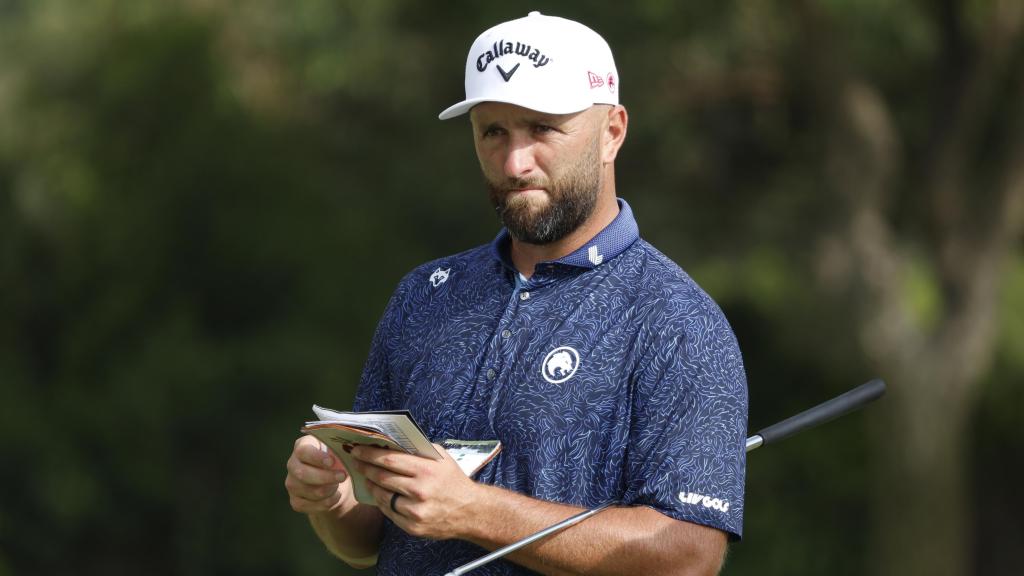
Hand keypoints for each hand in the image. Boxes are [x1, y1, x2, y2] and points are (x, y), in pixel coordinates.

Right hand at [285, 435, 354, 515]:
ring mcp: (292, 484)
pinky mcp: (295, 501)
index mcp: (302, 446)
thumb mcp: (339, 452)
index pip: (303, 451)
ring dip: (328, 490)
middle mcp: (293, 464)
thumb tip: (348, 452)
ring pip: (308, 490)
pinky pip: (309, 505)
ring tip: (339, 485)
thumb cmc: (338, 461)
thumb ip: (339, 451)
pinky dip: (326, 502)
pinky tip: (336, 496)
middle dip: (325, 477)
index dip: (317, 457)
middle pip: (302, 473)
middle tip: (342, 476)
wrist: (336, 482)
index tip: (332, 462)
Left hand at [350, 443, 481, 539]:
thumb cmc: (454, 480)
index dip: (369, 454)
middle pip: (382, 477)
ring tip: (366, 478)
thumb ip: (418, 450)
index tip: (358, 449)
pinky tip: (379, 494)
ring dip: (370, 485)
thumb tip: (392, 442)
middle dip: (365, 467)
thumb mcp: (442, 458)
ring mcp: (415, 511)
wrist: (470, 511)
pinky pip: (389, 512)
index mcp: (427, 470)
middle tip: (357, 461)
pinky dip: (381, 502)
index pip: (389, 459)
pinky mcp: (413, 527)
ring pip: (382, 495)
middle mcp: (420, 490)